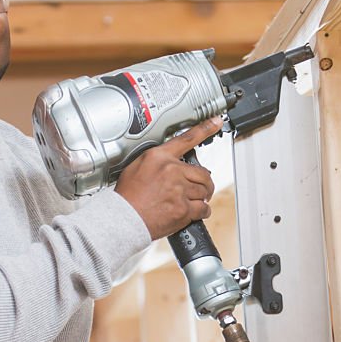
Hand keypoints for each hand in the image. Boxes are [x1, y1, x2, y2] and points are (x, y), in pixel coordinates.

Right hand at [115, 116, 221, 239]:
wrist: (124, 219)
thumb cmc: (127, 197)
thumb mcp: (135, 167)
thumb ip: (156, 161)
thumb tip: (168, 162)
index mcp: (159, 157)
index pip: (187, 139)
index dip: (205, 129)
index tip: (216, 122)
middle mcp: (172, 170)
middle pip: (203, 172)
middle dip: (204, 182)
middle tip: (201, 188)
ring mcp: (179, 190)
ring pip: (204, 191)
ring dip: (201, 197)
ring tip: (191, 202)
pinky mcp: (183, 209)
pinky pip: (203, 208)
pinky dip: (202, 211)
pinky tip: (194, 212)